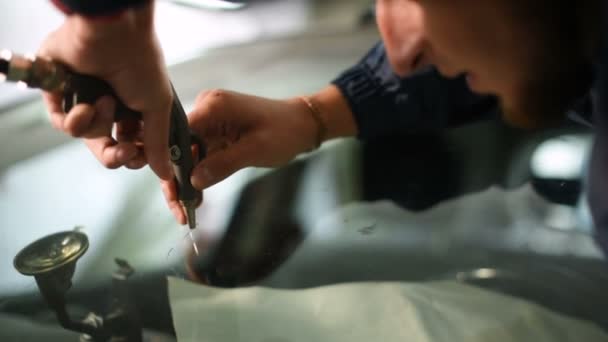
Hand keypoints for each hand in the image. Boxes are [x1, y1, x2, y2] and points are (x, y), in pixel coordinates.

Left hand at [39, 2, 172, 179]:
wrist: (112, 36)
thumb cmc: (141, 65)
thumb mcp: (157, 107)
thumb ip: (157, 143)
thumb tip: (166, 174)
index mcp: (136, 107)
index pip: (134, 143)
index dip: (136, 156)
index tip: (141, 158)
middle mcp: (111, 104)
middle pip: (108, 147)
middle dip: (116, 154)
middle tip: (124, 152)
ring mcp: (85, 100)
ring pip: (88, 136)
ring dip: (98, 123)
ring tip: (105, 101)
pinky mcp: (60, 95)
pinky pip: (65, 124)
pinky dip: (76, 119)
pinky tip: (85, 105)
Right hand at [161, 89, 320, 223]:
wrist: (302, 124)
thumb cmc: (284, 131)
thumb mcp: (255, 150)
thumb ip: (223, 164)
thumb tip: (193, 181)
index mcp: (213, 106)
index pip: (177, 135)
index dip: (169, 164)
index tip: (173, 192)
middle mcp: (206, 110)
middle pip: (178, 147)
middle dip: (175, 180)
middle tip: (179, 211)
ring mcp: (210, 121)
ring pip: (186, 155)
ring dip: (185, 182)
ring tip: (186, 211)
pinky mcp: (216, 132)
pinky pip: (199, 156)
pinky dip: (197, 176)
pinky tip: (195, 198)